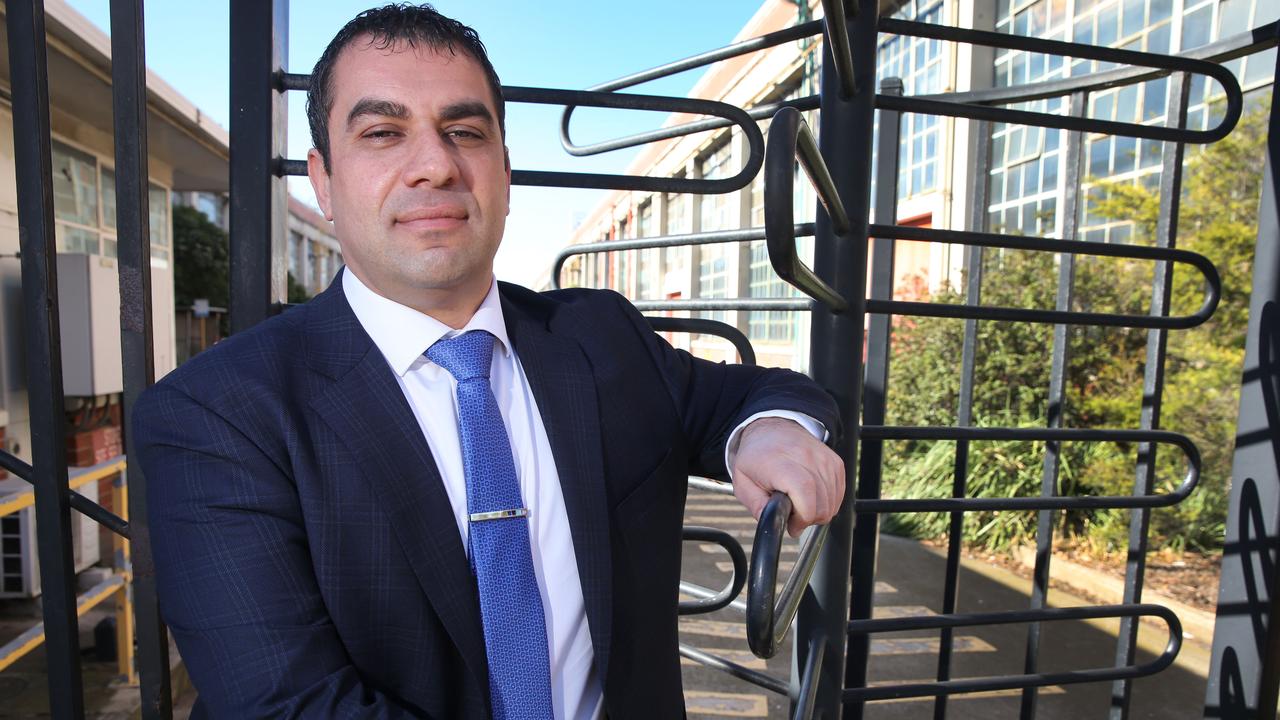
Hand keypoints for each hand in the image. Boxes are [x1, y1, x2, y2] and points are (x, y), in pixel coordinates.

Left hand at [730, 417, 844, 536]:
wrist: (773, 428)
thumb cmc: (756, 457)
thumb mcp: (743, 483)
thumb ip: (757, 506)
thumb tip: (772, 525)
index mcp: (781, 464)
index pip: (805, 493)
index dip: (802, 517)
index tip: (791, 524)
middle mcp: (807, 458)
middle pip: (822, 505)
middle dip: (808, 520)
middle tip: (793, 515)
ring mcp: (824, 460)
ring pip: (832, 503)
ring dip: (817, 512)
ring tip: (800, 504)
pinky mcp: (835, 463)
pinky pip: (839, 494)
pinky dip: (827, 502)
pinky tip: (811, 497)